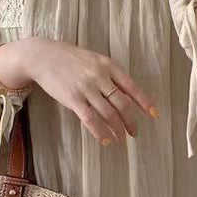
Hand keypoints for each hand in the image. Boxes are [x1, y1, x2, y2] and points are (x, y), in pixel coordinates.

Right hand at [0, 37, 159, 145]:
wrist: (42, 56)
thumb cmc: (70, 58)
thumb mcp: (94, 60)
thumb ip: (110, 75)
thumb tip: (127, 94)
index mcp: (108, 65)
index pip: (132, 86)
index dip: (144, 102)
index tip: (154, 114)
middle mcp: (100, 76)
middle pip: (122, 104)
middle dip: (131, 121)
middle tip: (134, 132)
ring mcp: (87, 88)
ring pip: (109, 114)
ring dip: (117, 129)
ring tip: (121, 139)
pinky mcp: (73, 99)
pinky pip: (90, 120)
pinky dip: (100, 132)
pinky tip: (106, 140)